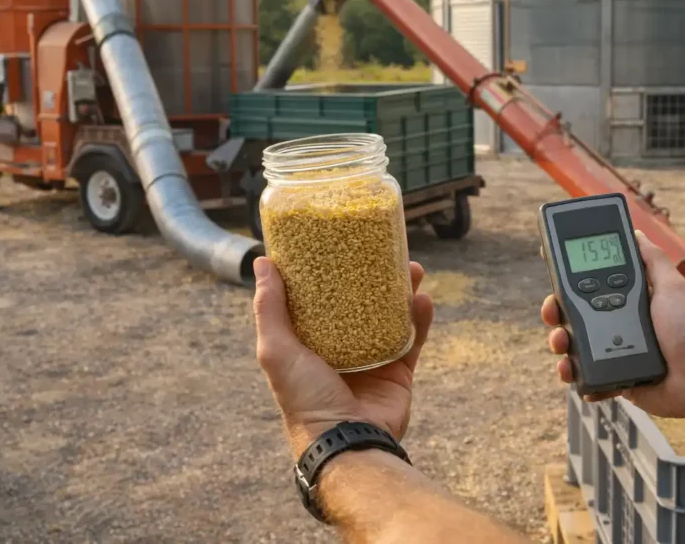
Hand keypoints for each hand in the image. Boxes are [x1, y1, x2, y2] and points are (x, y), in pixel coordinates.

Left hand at [254, 257, 433, 457]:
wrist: (346, 442)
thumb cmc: (304, 399)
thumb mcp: (277, 350)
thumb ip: (269, 308)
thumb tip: (262, 262)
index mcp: (310, 342)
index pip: (321, 298)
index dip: (331, 271)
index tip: (341, 243)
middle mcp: (342, 347)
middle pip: (361, 301)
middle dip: (374, 275)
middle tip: (386, 251)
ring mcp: (372, 358)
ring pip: (391, 315)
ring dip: (402, 290)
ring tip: (412, 268)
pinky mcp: (398, 372)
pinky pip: (413, 339)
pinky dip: (420, 319)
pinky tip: (423, 299)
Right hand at [541, 231, 684, 419]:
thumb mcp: (671, 285)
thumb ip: (652, 259)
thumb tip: (637, 232)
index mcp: (626, 303)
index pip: (587, 289)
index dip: (567, 286)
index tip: (553, 282)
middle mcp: (617, 326)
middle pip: (573, 318)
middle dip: (556, 315)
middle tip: (553, 317)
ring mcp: (614, 353)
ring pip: (573, 349)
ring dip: (560, 346)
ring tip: (563, 348)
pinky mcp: (615, 379)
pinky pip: (587, 379)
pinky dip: (576, 378)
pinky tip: (574, 373)